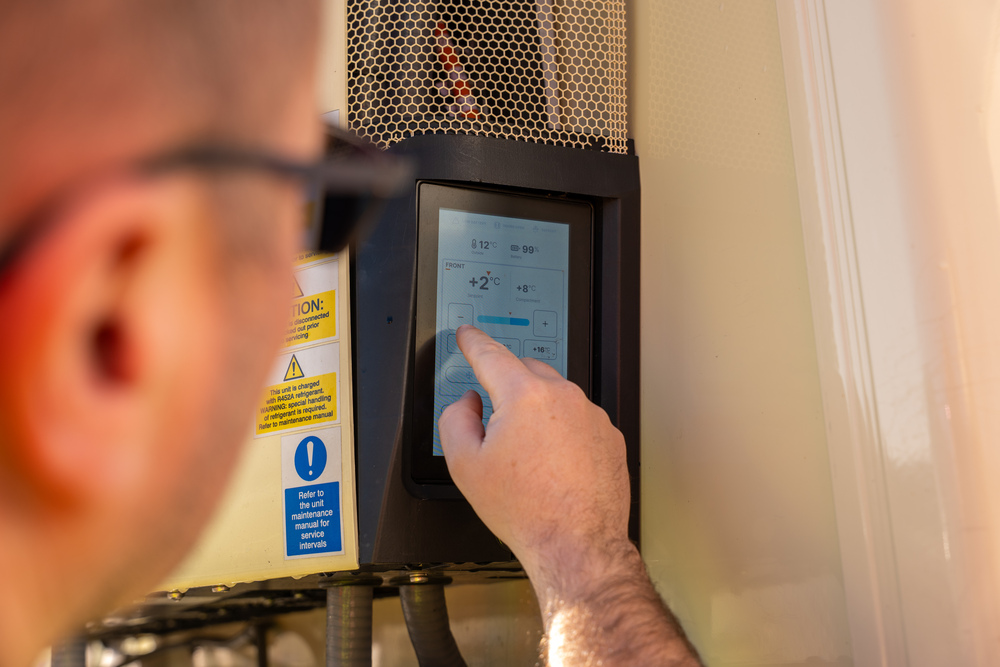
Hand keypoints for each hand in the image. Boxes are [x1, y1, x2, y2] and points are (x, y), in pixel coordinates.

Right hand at [439, 326, 701, 665]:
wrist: (576, 544)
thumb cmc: (527, 510)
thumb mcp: (465, 465)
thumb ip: (456, 419)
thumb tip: (469, 404)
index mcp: (525, 396)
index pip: (491, 355)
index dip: (474, 342)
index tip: (469, 335)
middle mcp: (563, 397)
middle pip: (526, 371)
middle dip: (508, 387)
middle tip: (497, 427)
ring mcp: (592, 415)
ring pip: (555, 396)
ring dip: (538, 412)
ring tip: (529, 461)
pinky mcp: (610, 435)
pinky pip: (578, 419)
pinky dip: (563, 432)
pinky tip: (554, 467)